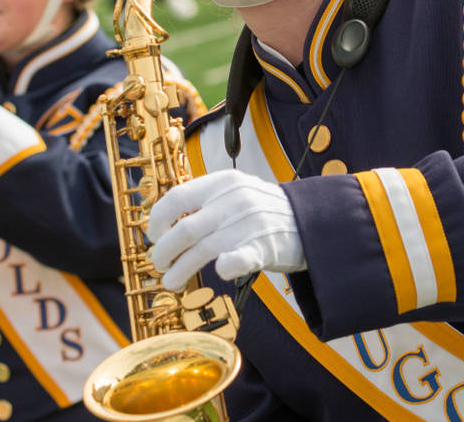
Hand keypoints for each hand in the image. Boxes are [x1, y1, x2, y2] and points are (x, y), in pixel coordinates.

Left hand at [147, 169, 304, 291]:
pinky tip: (217, 273)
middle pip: (185, 229)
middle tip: (159, 263)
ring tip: (171, 281)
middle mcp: (234, 201)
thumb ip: (205, 200)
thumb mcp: (235, 191)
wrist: (310, 220)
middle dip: (164, 251)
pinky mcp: (264, 248)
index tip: (154, 235)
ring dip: (180, 269)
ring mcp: (249, 224)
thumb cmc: (263, 210)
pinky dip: (224, 267)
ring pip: (202, 250)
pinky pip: (238, 259)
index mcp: (222, 183)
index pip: (177, 197)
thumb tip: (165, 221)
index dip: (158, 218)